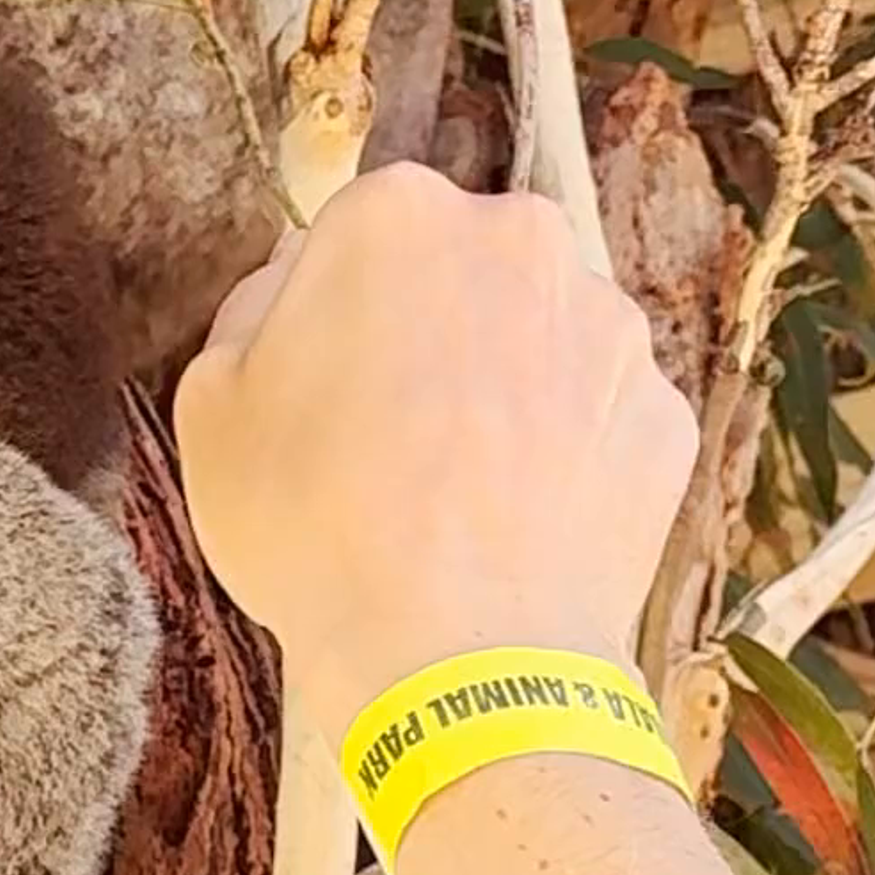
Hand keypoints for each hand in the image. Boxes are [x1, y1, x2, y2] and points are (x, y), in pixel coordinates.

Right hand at [175, 166, 696, 744]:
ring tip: (457, 495)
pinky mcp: (663, 414)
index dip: (329, 316)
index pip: (354, 235)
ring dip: (505, 391)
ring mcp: (609, 328)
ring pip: (540, 339)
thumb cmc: (315, 528)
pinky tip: (518, 524)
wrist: (457, 658)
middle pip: (461, 272)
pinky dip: (567, 457)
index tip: (319, 390)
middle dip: (430, 334)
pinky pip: (599, 418)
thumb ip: (250, 315)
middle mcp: (520, 242)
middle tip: (387, 440)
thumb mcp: (211, 409)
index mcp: (397, 215)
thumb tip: (292, 292)